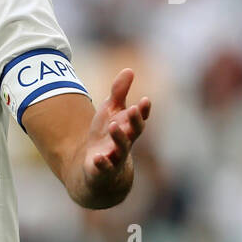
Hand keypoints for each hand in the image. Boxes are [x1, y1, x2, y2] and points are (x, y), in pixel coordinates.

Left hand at [82, 68, 150, 187]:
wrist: (97, 171)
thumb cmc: (106, 138)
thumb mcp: (110, 113)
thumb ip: (118, 93)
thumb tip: (129, 70)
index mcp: (127, 129)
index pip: (138, 119)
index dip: (143, 111)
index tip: (145, 100)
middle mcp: (124, 143)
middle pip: (133, 133)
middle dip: (134, 121)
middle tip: (133, 109)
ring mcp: (114, 158)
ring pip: (120, 149)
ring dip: (119, 138)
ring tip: (114, 126)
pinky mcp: (101, 171)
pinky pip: (103, 169)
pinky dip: (102, 164)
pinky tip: (98, 158)